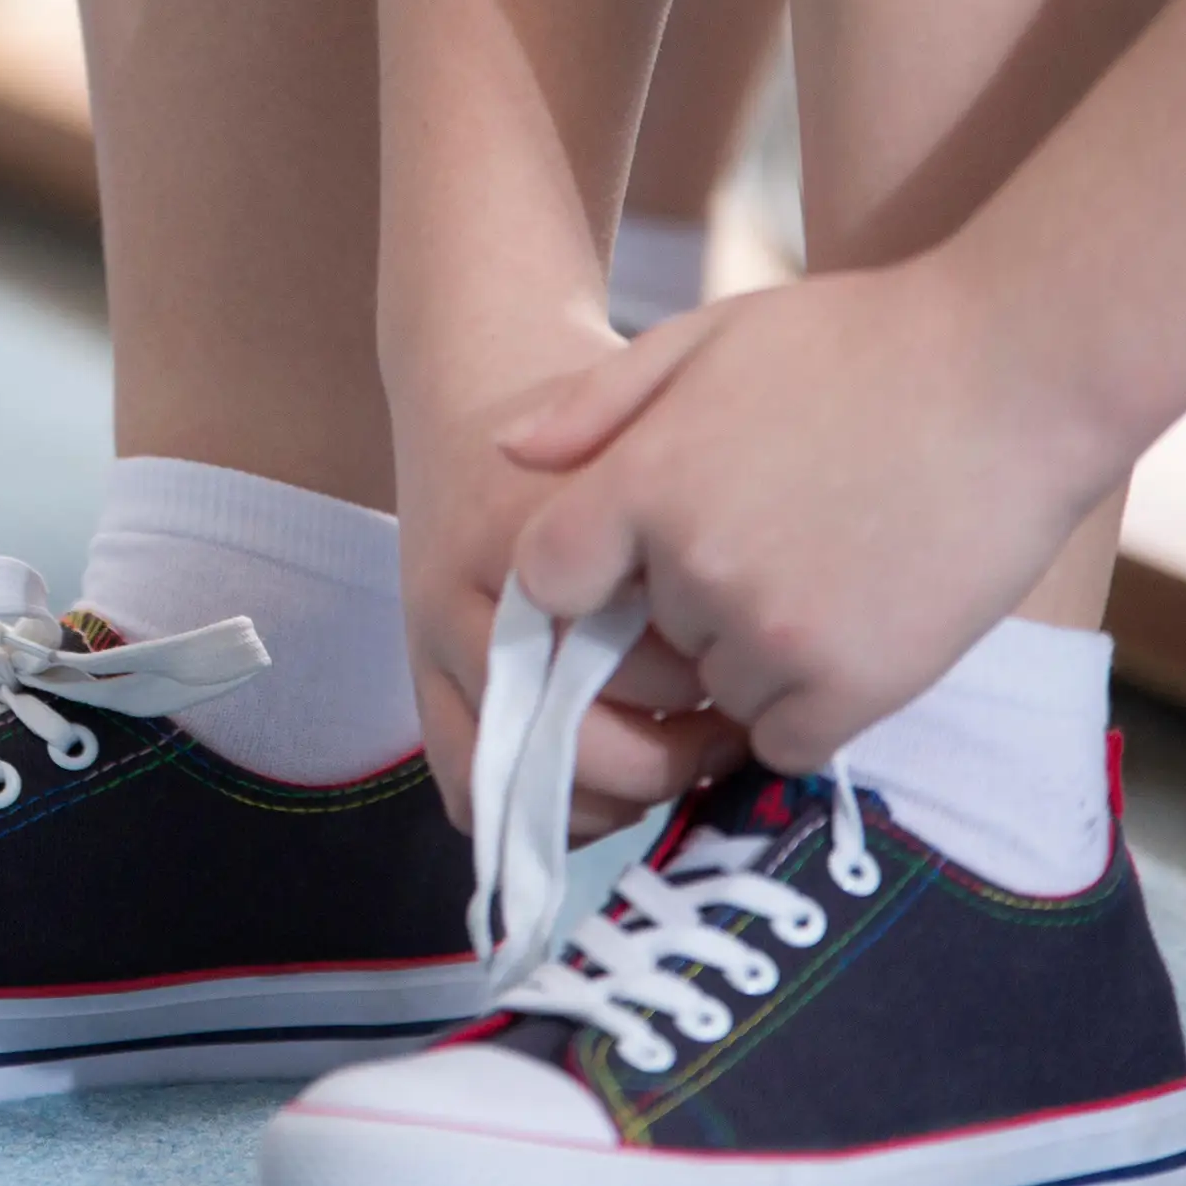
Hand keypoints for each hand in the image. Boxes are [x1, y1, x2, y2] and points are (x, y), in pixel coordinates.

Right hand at [399, 337, 744, 842]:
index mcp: (539, 531)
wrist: (471, 377)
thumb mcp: (655, 425)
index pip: (644, 664)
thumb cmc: (591, 409)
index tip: (756, 675)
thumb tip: (768, 647)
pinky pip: (468, 788)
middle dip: (670, 756)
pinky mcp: (417, 675)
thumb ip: (699, 517)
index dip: (710, 690)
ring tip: (671, 754)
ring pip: (520, 779)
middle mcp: (474, 594)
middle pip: (581, 735)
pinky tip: (612, 777)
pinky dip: (546, 808)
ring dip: (610, 794)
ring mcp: (433, 640)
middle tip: (726, 733)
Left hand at [502, 255, 1122, 775]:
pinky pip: (786, 740)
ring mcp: (776, 635)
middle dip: (685, 606)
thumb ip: (597, 403)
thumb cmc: (864, 341)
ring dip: (750, 659)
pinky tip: (850, 636)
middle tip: (771, 541)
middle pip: (644, 638)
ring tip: (827, 572)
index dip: (584, 577)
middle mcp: (696, 571)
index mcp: (645, 484)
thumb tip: (502, 454)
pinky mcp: (856, 684)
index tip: (626, 566)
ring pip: (717, 691)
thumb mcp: (710, 336)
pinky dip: (806, 708)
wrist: (1023, 372)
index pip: (548, 580)